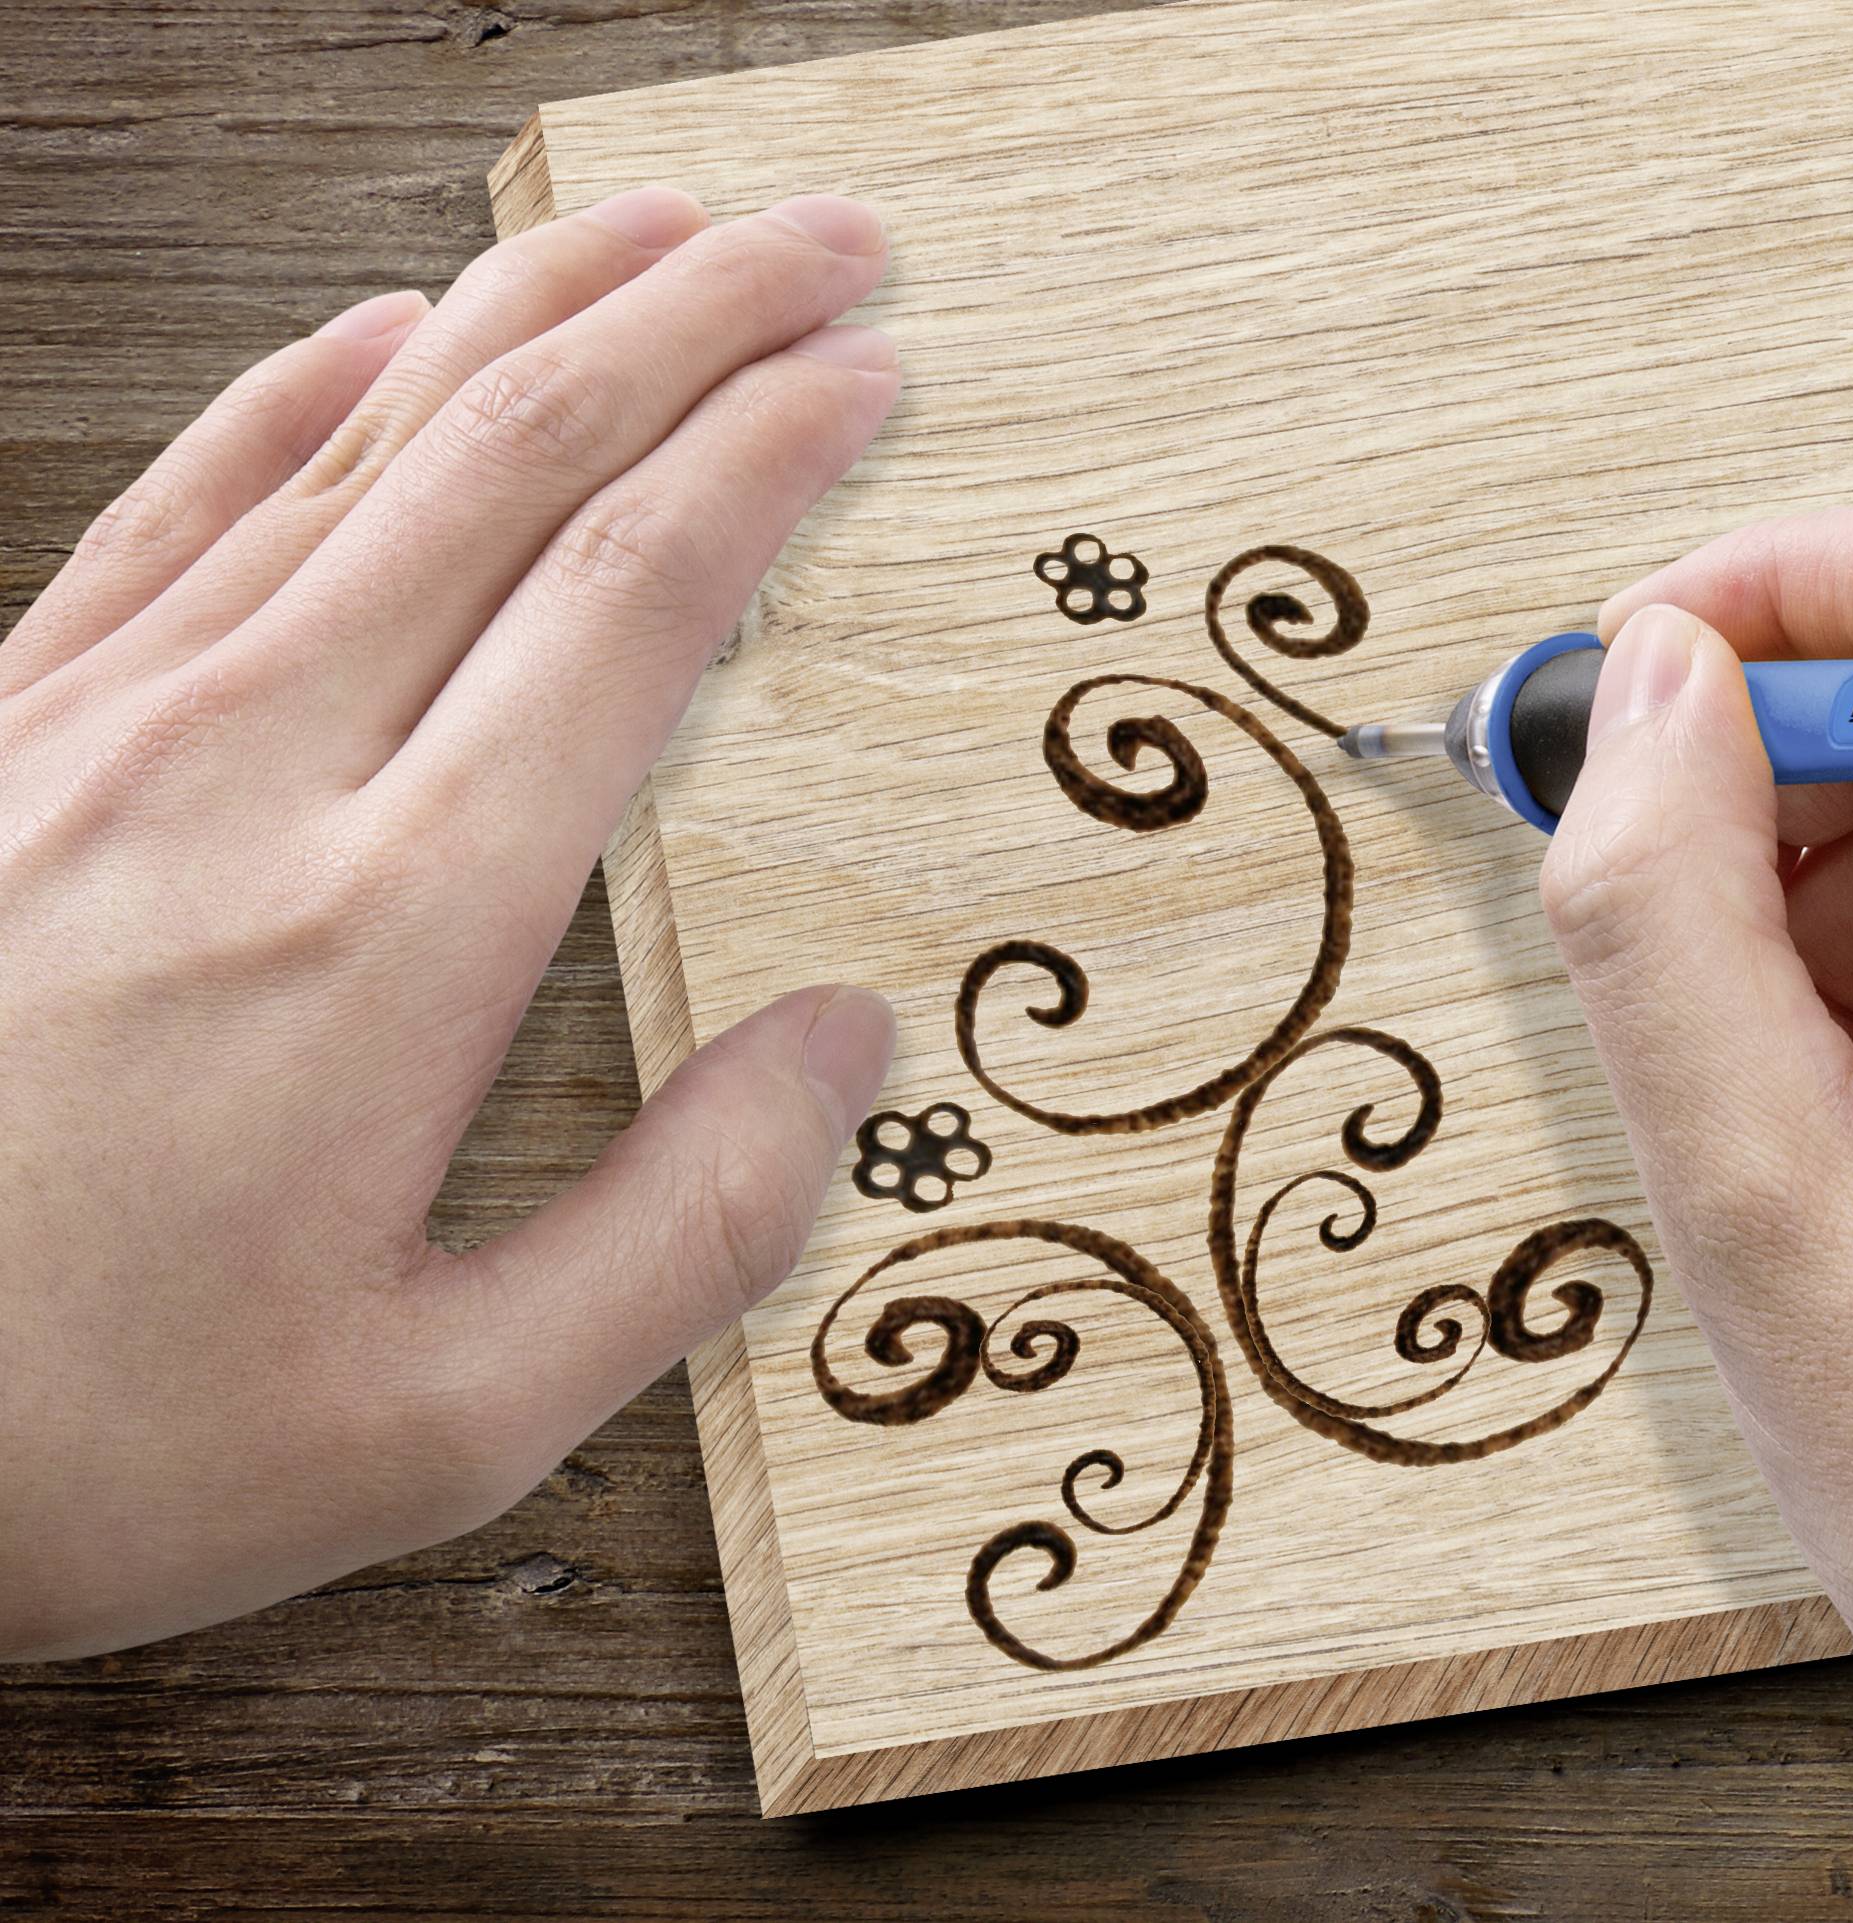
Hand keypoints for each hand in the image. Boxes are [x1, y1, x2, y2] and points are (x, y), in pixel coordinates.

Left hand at [0, 188, 901, 1660]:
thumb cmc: (80, 1436)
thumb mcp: (439, 1420)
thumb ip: (685, 1230)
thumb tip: (841, 1046)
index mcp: (389, 932)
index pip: (628, 602)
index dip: (771, 457)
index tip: (870, 375)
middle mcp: (245, 777)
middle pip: (513, 460)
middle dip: (695, 317)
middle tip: (820, 244)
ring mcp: (100, 734)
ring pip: (357, 443)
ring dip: (528, 311)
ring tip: (652, 236)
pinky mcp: (3, 737)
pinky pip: (181, 501)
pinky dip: (297, 391)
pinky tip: (371, 331)